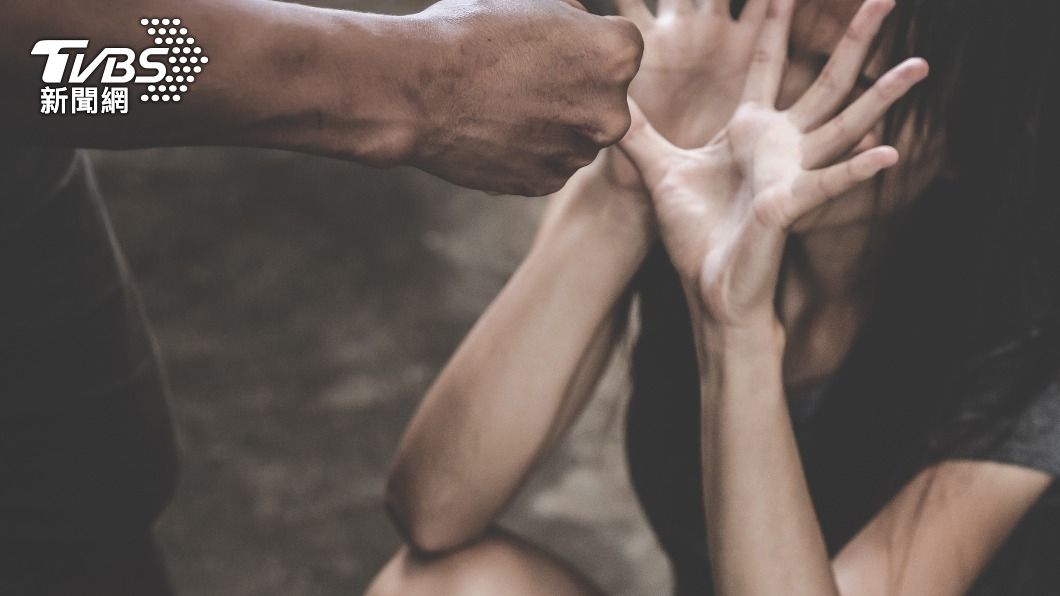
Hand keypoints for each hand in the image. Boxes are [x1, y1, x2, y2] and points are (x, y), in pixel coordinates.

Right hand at [408, 0, 643, 196]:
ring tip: (503, 103)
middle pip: (603, 99)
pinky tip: (495, 129)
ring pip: (576, 135)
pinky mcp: (546, 183)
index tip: (546, 45)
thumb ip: (576, 21)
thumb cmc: (470, 32)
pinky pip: (547, 163)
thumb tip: (583, 32)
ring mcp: (578, 154)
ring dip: (552, 122)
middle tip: (524, 77)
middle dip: (575, 90)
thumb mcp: (535, 2)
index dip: (581, 45)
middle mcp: (611, 112)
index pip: (619, 50)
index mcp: (619, 55)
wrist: (415, 88)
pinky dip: (528, 150)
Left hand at [619, 0, 927, 325]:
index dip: (776, 23)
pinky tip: (891, 152)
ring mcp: (793, 172)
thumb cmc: (692, 234)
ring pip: (846, 122)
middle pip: (827, 79)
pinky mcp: (791, 204)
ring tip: (921, 64)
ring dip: (884, 95)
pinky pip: (831, 182)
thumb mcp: (657, 171)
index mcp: (750, 130)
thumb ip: (636, 133)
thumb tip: (607, 100)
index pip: (768, 63)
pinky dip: (859, 169)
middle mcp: (781, 144)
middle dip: (855, 37)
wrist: (706, 286)